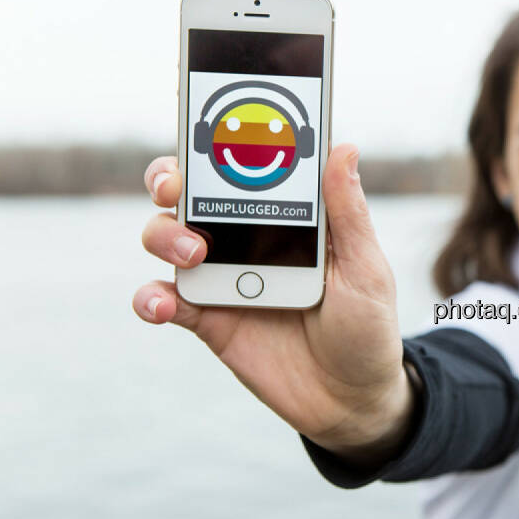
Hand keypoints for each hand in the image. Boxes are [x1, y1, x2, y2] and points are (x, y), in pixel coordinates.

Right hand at [132, 144, 413, 463]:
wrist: (352, 400)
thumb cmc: (367, 327)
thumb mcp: (366, 269)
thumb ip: (348, 214)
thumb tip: (344, 147)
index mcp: (288, 216)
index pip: (248, 166)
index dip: (222, 138)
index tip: (208, 119)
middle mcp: (248, 238)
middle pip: (192, 192)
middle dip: (172, 176)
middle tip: (178, 185)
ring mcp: (224, 275)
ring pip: (167, 235)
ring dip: (164, 233)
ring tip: (193, 251)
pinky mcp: (208, 318)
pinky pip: (164, 300)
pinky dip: (151, 298)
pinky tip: (163, 303)